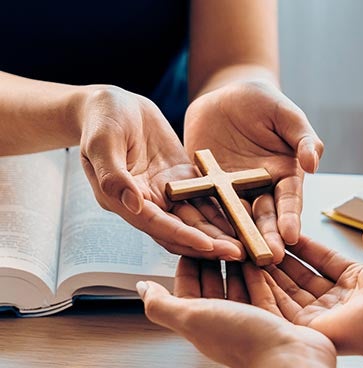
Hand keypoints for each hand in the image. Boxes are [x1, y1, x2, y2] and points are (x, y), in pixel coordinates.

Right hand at [78, 85, 241, 259]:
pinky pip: (204, 197)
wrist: (111, 103)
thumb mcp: (101, 143)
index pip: (157, 225)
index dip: (182, 236)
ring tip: (247, 243)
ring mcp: (166, 191)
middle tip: (238, 253)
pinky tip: (245, 217)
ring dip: (220, 232)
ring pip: (196, 219)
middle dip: (209, 244)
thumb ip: (113, 175)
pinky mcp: (181, 178)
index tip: (207, 245)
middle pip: (181, 231)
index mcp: (123, 200)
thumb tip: (133, 204)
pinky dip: (223, 209)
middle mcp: (147, 202)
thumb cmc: (100, 120)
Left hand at [139, 258, 342, 367]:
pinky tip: (261, 263)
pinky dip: (260, 274)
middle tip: (217, 237)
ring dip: (237, 265)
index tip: (192, 241)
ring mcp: (250, 320)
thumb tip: (142, 289)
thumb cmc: (244, 341)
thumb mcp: (192, 317)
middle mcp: (224, 321)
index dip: (188, 264)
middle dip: (214, 260)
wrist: (290, 360)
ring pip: (239, 286)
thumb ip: (162, 304)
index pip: (188, 287)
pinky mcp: (274, 318)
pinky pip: (264, 291)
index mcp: (201, 321)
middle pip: (214, 285)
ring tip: (239, 244)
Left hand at [184, 81, 324, 262]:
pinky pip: (205, 204)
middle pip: (264, 218)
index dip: (290, 218)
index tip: (291, 235)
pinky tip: (203, 236)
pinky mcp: (206, 186)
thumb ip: (304, 139)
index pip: (289, 201)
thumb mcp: (288, 115)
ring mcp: (233, 191)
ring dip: (237, 238)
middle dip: (266, 238)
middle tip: (267, 257)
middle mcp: (261, 189)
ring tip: (238, 256)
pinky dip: (205, 220)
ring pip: (235, 219)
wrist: (226, 95)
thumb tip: (313, 164)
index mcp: (285, 176)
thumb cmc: (264, 102)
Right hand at [258, 230, 362, 355]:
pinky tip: (249, 274)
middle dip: (281, 261)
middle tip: (259, 244)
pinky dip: (263, 293)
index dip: (304, 247)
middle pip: (301, 279)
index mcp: (357, 282)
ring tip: (249, 255)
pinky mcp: (309, 330)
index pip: (323, 261)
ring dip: (267, 275)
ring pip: (287, 294)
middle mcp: (338, 301)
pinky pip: (279, 310)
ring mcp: (323, 317)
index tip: (284, 234)